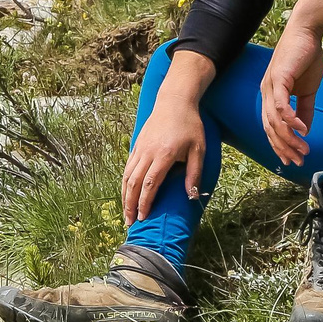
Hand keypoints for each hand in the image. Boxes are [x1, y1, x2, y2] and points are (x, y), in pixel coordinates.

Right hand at [120, 51, 215, 221]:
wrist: (175, 100)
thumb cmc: (190, 124)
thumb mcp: (198, 149)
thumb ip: (194, 173)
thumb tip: (191, 196)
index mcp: (163, 155)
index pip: (150, 184)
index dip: (144, 203)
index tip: (143, 217)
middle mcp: (148, 152)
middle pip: (133, 182)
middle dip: (129, 204)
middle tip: (129, 221)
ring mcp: (140, 147)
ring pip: (127, 174)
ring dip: (124, 194)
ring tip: (125, 211)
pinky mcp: (137, 143)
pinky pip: (128, 165)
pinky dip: (125, 181)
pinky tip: (126, 191)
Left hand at [261, 19, 322, 166]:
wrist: (307, 33)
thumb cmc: (306, 59)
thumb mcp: (307, 90)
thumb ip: (304, 110)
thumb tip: (305, 130)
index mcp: (271, 96)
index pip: (271, 127)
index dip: (280, 145)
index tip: (292, 159)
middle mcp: (267, 93)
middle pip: (271, 128)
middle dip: (284, 147)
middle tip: (298, 160)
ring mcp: (270, 85)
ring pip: (275, 120)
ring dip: (289, 137)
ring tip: (302, 149)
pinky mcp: (279, 77)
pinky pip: (281, 103)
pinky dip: (289, 118)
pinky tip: (301, 129)